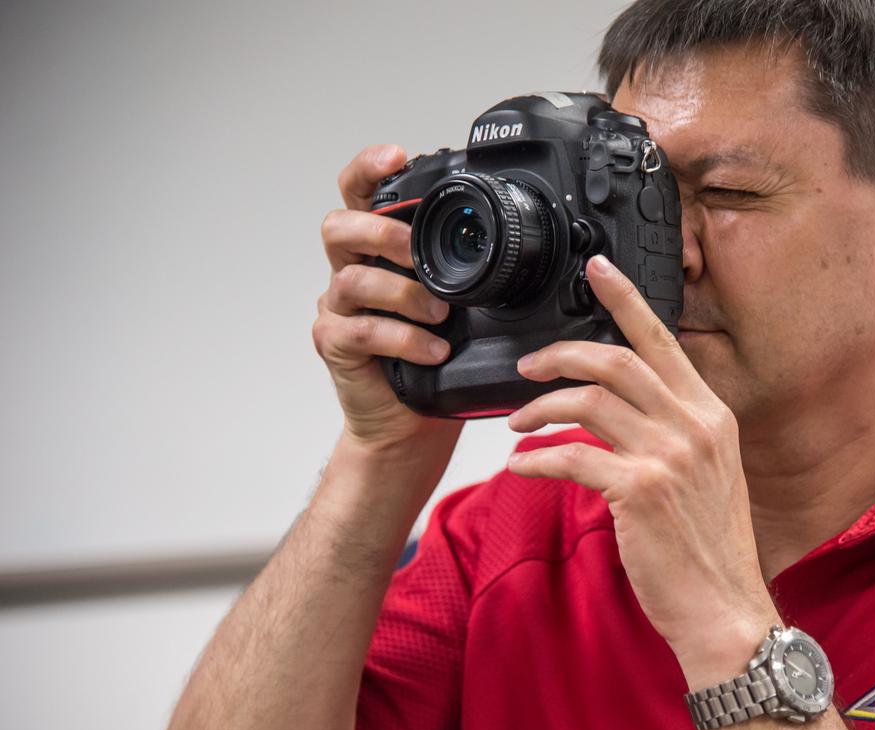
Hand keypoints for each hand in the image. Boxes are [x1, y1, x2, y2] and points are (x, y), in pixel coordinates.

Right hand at [313, 144, 461, 452]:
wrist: (409, 421)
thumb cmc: (436, 357)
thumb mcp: (462, 305)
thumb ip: (470, 269)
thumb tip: (530, 238)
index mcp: (380, 251)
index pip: (361, 195)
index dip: (369, 170)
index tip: (394, 155)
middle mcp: (352, 272)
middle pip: (339, 228)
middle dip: (381, 233)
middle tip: (415, 252)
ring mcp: (339, 309)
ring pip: (353, 280)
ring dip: (402, 293)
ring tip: (440, 313)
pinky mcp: (338, 346)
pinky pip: (363, 331)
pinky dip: (402, 338)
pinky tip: (433, 348)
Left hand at [505, 255, 777, 672]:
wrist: (724, 611)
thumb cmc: (707, 549)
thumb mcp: (708, 475)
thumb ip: (673, 433)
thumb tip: (617, 408)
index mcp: (712, 415)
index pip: (662, 340)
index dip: (624, 299)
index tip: (596, 268)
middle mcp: (695, 426)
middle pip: (614, 359)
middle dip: (559, 354)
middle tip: (527, 367)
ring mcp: (669, 456)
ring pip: (587, 400)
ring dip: (539, 407)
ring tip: (518, 424)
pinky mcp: (639, 491)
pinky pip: (571, 455)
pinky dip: (536, 459)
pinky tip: (521, 467)